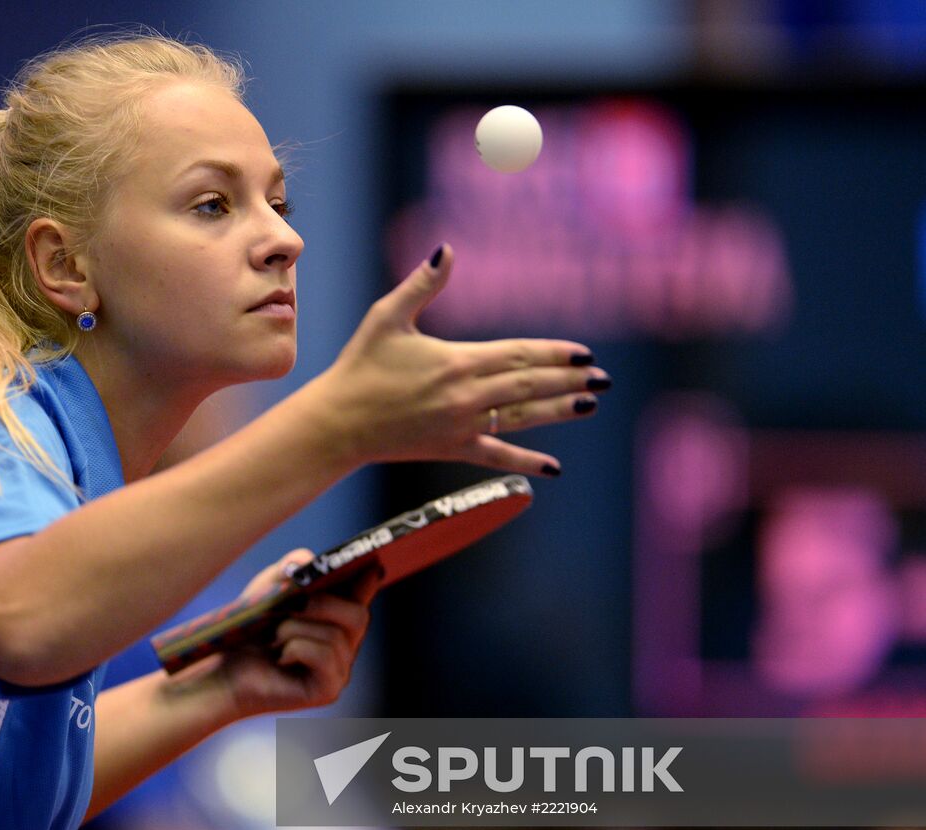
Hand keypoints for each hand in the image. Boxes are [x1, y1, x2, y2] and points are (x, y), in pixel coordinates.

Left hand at [177, 549, 381, 721]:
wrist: (225, 671)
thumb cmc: (249, 631)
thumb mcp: (267, 589)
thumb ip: (289, 568)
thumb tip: (308, 561)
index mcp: (335, 617)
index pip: (364, 594)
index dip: (370, 578)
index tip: (373, 562)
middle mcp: (344, 645)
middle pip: (359, 616)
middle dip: (324, 604)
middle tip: (294, 604)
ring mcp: (339, 670)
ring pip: (335, 636)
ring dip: (295, 629)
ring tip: (272, 638)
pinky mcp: (328, 690)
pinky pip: (325, 656)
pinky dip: (297, 648)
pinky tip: (280, 657)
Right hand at [305, 244, 608, 475]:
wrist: (339, 423)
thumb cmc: (360, 366)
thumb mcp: (387, 317)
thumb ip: (422, 284)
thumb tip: (446, 248)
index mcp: (458, 361)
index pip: (519, 354)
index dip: (556, 354)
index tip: (585, 354)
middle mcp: (467, 396)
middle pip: (530, 385)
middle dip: (569, 380)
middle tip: (603, 379)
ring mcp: (463, 426)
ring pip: (522, 417)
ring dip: (559, 411)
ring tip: (589, 405)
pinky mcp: (452, 449)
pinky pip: (497, 456)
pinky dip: (527, 462)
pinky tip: (554, 467)